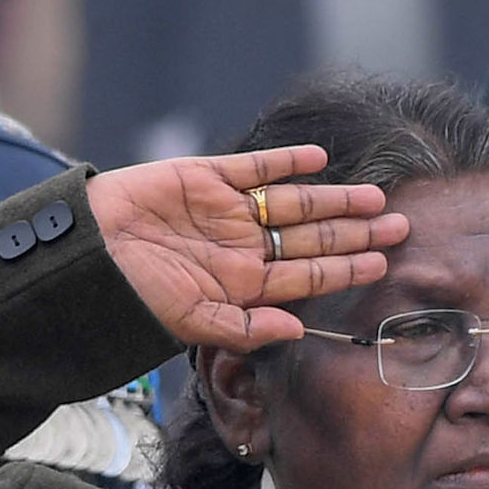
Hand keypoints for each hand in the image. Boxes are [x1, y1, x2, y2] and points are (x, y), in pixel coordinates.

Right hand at [87, 146, 406, 350]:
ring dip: (334, 199)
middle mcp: (245, 246)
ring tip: (374, 197)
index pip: (309, 274)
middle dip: (356, 233)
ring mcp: (228, 210)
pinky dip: (285, 163)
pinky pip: (254, 169)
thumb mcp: (193, 323)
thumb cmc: (136, 297)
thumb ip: (247, 327)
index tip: (384, 263)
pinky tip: (318, 160)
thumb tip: (300, 328)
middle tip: (401, 226)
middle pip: (312, 237)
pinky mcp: (205, 177)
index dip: (347, 267)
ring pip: (294, 202)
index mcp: (246, 283)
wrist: (87, 256)